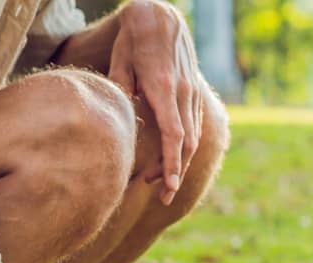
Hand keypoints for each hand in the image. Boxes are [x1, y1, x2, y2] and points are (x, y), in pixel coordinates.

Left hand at [109, 0, 201, 204]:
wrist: (161, 15)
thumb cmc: (135, 36)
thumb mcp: (120, 59)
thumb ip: (120, 88)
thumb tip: (119, 118)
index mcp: (163, 87)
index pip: (173, 135)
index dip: (172, 164)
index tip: (168, 187)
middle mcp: (183, 93)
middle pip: (185, 144)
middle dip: (174, 173)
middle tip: (160, 195)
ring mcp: (192, 93)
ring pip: (192, 138)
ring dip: (177, 162)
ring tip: (157, 179)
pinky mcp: (194, 92)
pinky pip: (193, 126)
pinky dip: (183, 147)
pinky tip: (169, 157)